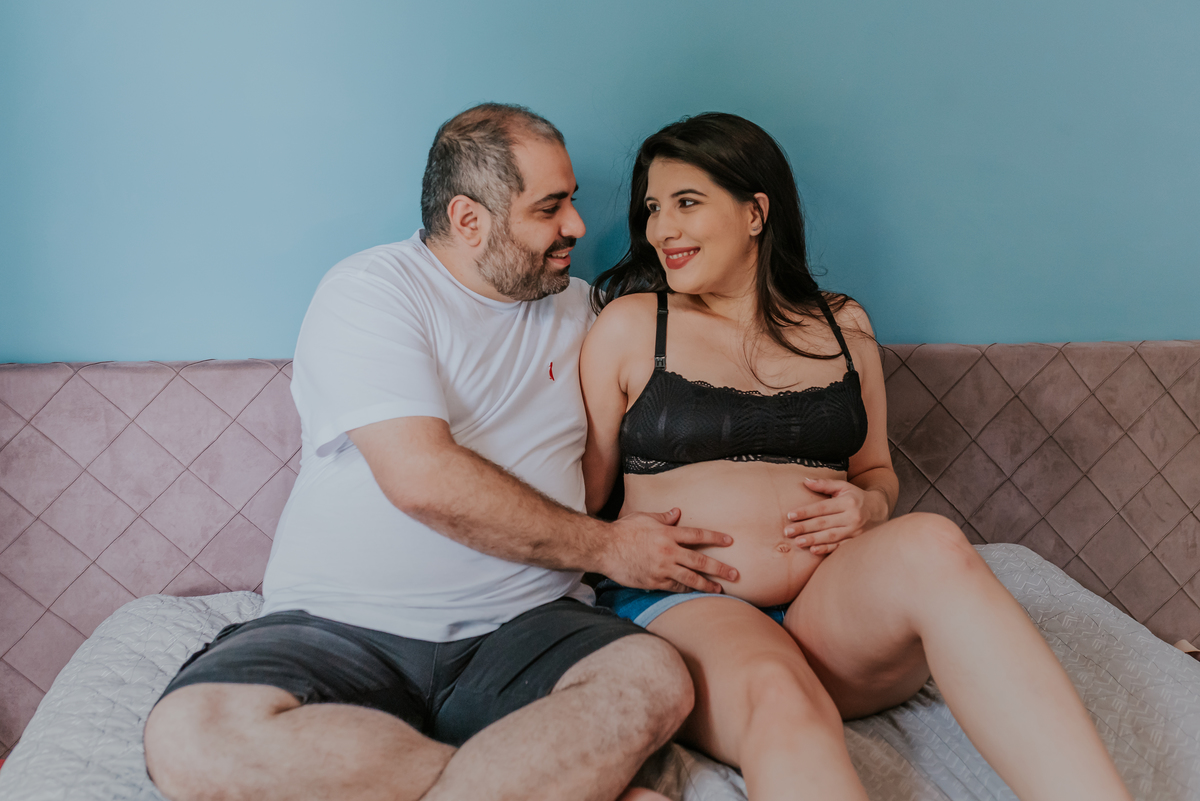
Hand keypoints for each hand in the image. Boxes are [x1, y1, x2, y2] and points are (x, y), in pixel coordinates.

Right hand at [603, 508, 737, 593]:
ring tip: (720, 589)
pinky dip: (685, 589)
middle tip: (735, 574)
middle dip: (720, 568)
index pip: (697, 535)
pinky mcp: (654, 582)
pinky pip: (674, 587)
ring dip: (707, 585)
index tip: (730, 541)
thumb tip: (677, 512)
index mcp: (667, 534)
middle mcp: (668, 552)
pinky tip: (694, 591)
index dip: (715, 538)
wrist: (604, 549)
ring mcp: (662, 569)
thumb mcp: (644, 518)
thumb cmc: (623, 531)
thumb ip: (663, 517)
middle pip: (700, 560)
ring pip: (690, 578)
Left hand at [784, 478, 882, 554]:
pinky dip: (826, 549)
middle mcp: (852, 517)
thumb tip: (806, 481)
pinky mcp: (856, 542)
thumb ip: (825, 484)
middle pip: (824, 523)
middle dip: (804, 527)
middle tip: (788, 532)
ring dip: (813, 540)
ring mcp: (855, 531)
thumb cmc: (856, 497)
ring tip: (797, 542)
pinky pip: (839, 547)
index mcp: (847, 502)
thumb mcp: (843, 487)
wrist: (880, 510)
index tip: (790, 515)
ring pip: (830, 536)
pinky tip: (814, 550)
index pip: (822, 508)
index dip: (806, 512)